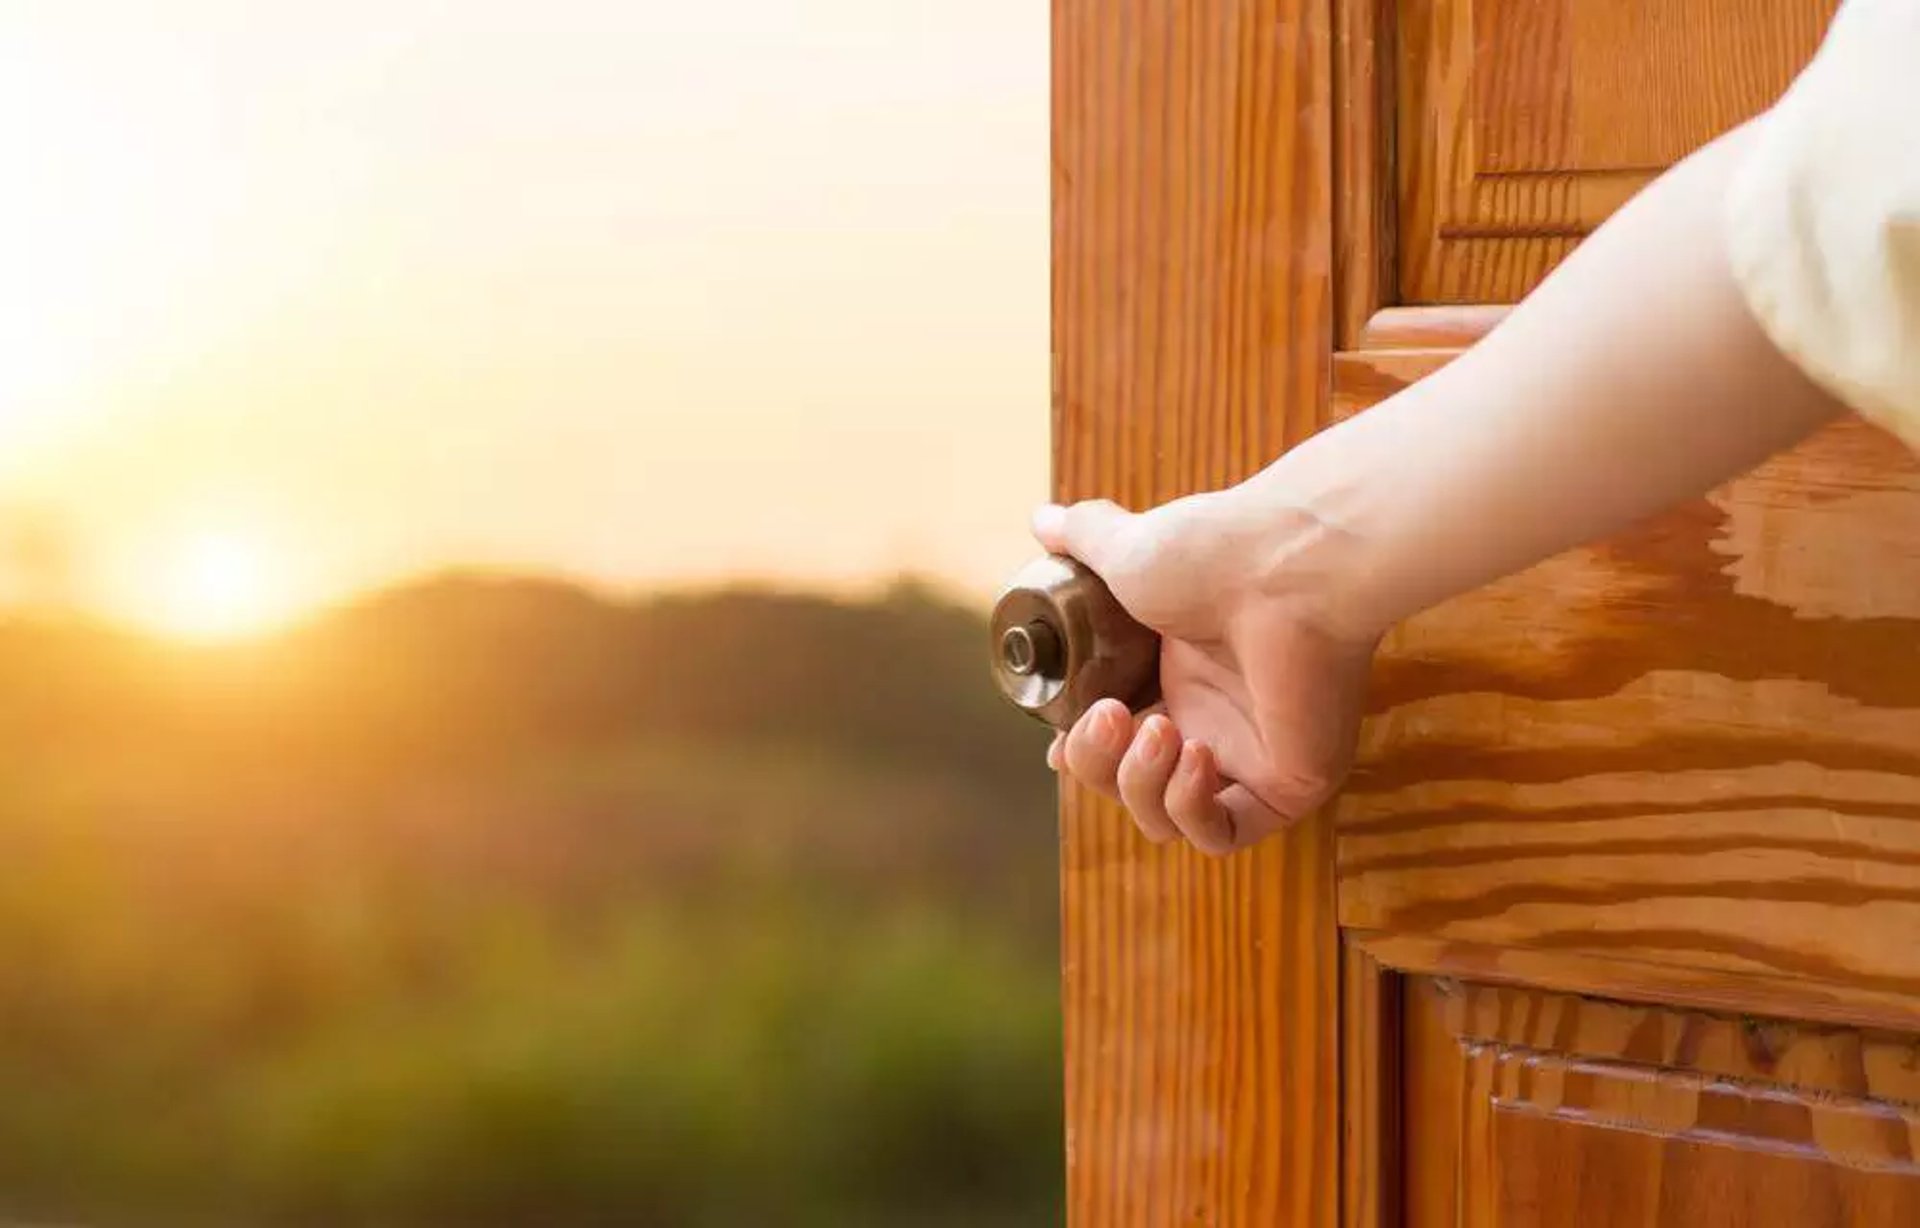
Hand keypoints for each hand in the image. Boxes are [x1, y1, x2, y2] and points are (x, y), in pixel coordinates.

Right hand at [1034, 488, 1381, 854]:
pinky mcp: (1288, 784)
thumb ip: (1084, 538)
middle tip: (1111, 713)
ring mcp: (1249, 756)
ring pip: (1166, 820)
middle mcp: (1212, 719)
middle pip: (1126, 786)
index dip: (1079, 752)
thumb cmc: (1217, 553)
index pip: (1114, 743)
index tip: (1058, 743)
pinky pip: (1223, 834)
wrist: (1288, 564)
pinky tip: (1196, 756)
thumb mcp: (1127, 547)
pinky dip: (1192, 808)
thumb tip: (1041, 519)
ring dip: (1141, 785)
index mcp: (1176, 676)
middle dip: (1098, 763)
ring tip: (1160, 729)